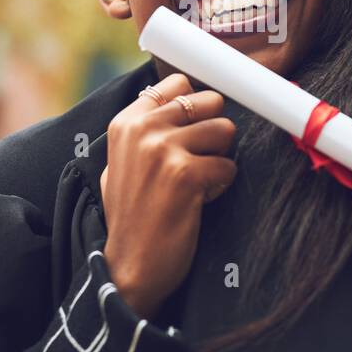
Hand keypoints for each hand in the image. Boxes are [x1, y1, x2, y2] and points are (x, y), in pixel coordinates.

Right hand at [99, 73, 236, 318]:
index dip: (195, 106)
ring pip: (225, 130)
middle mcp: (142, 129)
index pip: (176, 83)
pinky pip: (229, 166)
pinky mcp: (186, 174)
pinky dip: (221, 186)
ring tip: (198, 182)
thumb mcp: (123, 163)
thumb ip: (145, 130)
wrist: (129, 267)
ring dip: (219, 158)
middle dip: (213, 130)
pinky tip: (200, 202)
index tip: (194, 129)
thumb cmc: (132, 217)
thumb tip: (180, 100)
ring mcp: (163, 150)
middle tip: (198, 160)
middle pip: (208, 101)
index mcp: (125, 122)